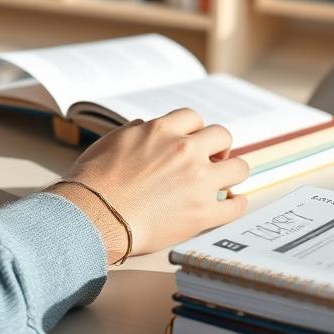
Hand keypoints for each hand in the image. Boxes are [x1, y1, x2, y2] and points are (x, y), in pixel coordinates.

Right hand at [51, 109, 249, 263]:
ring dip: (232, 172)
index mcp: (162, 131)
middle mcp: (185, 151)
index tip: (193, 140)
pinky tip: (232, 203)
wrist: (94, 216)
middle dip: (218, 146)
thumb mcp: (111, 141)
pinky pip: (236, 206)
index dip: (194, 129)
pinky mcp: (203, 213)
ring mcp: (198, 182)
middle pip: (222, 136)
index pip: (193, 117)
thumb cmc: (95, 181)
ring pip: (239, 167)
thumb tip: (146, 128)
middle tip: (211, 159)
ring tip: (225, 181)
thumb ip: (136, 131)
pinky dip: (237, 204)